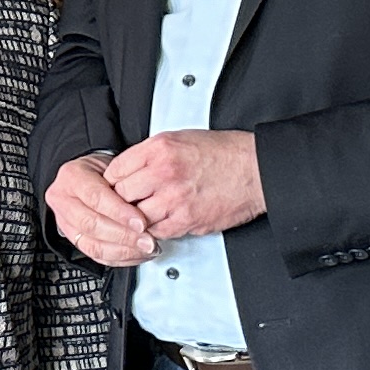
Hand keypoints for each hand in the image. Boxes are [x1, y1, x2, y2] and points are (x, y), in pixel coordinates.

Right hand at [46, 154, 156, 267]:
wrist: (92, 177)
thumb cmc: (106, 170)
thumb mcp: (116, 166)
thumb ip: (126, 184)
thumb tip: (148, 209)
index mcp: (71, 176)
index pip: (95, 197)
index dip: (119, 212)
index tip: (141, 222)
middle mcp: (63, 200)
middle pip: (91, 224)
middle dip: (123, 235)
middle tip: (147, 240)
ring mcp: (65, 222)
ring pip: (92, 244)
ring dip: (123, 251)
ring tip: (146, 249)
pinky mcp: (74, 239)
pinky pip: (96, 256)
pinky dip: (120, 258)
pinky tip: (137, 254)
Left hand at [102, 130, 264, 243]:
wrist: (256, 169)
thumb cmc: (224, 153)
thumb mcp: (181, 138)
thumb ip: (151, 153)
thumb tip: (128, 169)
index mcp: (160, 149)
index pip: (115, 170)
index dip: (113, 181)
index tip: (115, 186)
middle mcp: (164, 173)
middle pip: (121, 195)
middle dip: (123, 200)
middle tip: (129, 202)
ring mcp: (175, 199)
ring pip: (136, 217)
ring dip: (139, 217)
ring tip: (147, 212)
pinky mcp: (188, 220)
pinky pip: (158, 231)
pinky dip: (157, 229)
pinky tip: (164, 220)